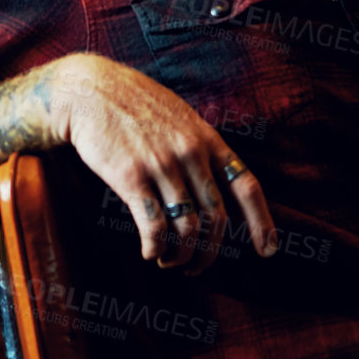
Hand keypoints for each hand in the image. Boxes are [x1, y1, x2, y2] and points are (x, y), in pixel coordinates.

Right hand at [48, 53, 278, 273]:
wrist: (90, 90)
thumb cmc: (134, 104)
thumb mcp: (181, 116)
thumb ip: (200, 147)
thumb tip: (212, 188)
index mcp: (208, 139)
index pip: (246, 186)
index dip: (261, 223)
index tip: (268, 250)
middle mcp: (191, 153)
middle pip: (216, 219)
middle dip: (209, 253)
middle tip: (196, 267)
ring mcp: (162, 165)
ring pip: (186, 228)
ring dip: (180, 256)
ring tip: (168, 261)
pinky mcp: (131, 176)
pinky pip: (153, 225)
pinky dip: (155, 248)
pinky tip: (149, 252)